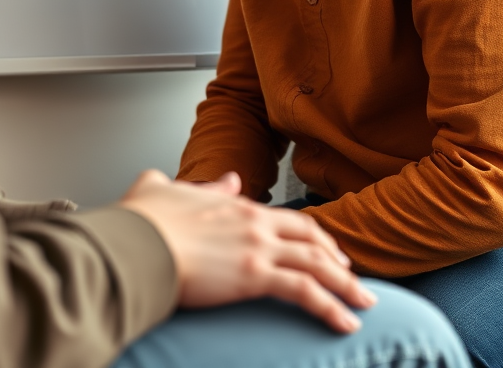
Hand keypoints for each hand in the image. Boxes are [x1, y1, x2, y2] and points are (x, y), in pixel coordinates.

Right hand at [118, 169, 375, 332]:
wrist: (137, 239)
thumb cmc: (144, 220)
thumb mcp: (170, 187)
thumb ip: (204, 185)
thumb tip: (228, 179)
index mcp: (236, 206)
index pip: (287, 220)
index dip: (312, 235)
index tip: (326, 249)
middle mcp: (254, 223)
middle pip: (311, 238)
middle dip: (336, 257)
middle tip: (352, 275)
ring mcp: (257, 248)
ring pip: (317, 264)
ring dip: (346, 285)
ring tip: (364, 304)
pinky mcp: (254, 275)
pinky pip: (305, 291)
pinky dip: (331, 307)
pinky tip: (345, 323)